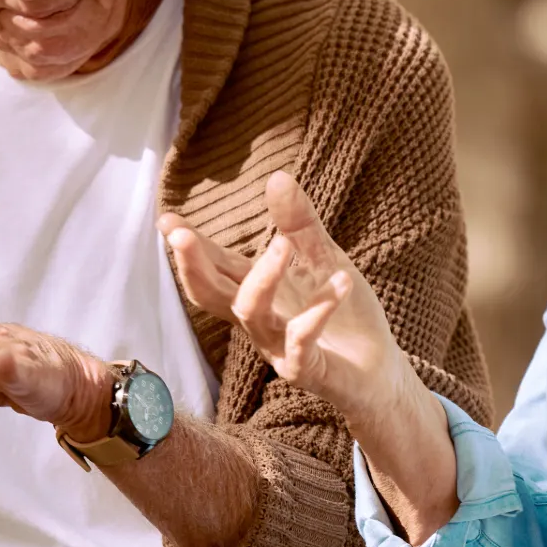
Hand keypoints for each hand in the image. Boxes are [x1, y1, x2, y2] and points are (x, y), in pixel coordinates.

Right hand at [159, 171, 408, 416]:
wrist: (380, 370)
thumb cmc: (346, 317)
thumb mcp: (324, 258)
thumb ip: (299, 223)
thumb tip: (276, 176)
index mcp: (257, 291)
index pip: (214, 265)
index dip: (189, 245)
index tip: (166, 219)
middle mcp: (258, 320)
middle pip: (211, 293)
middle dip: (193, 264)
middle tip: (180, 234)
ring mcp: (277, 346)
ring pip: (251, 311)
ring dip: (263, 276)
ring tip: (283, 243)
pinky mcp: (304, 368)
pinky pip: (302, 339)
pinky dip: (319, 309)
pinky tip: (343, 281)